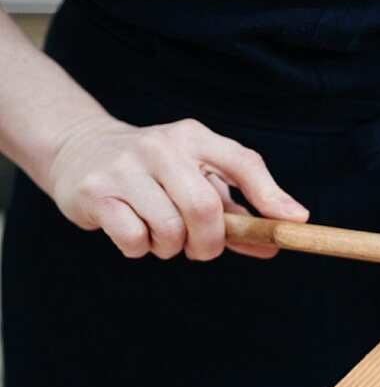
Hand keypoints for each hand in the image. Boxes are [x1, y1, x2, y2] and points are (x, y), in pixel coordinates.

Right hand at [45, 115, 308, 259]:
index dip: (270, 195)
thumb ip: (235, 213)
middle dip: (209, 243)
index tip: (293, 222)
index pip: (242, 162)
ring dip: (170, 248)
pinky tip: (132, 232)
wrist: (79, 150)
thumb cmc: (154, 174)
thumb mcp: (196, 180)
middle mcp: (161, 145)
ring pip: (169, 230)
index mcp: (193, 137)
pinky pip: (134, 239)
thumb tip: (273, 245)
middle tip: (199, 248)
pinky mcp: (95, 191)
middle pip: (205, 209)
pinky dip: (140, 248)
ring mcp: (125, 166)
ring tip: (158, 234)